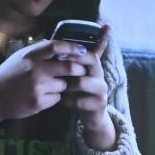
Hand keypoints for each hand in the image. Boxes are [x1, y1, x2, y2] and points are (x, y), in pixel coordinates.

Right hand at [0, 39, 89, 134]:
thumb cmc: (6, 76)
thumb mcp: (19, 58)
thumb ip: (37, 51)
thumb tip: (55, 44)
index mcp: (30, 56)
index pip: (56, 47)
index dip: (73, 47)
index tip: (83, 50)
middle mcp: (34, 70)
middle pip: (68, 68)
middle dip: (78, 69)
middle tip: (81, 71)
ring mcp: (37, 87)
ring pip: (64, 85)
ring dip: (62, 86)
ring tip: (48, 86)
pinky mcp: (38, 103)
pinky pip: (57, 98)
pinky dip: (54, 97)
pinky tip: (41, 96)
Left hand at [56, 24, 115, 149]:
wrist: (90, 114)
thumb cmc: (77, 91)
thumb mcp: (74, 73)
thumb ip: (68, 59)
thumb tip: (52, 40)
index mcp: (93, 64)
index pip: (94, 49)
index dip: (82, 47)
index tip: (63, 51)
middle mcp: (100, 73)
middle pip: (91, 60)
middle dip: (72, 61)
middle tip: (56, 66)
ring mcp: (102, 88)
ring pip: (82, 82)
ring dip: (67, 85)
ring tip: (58, 88)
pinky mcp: (100, 103)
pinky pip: (80, 100)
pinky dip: (67, 101)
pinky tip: (61, 101)